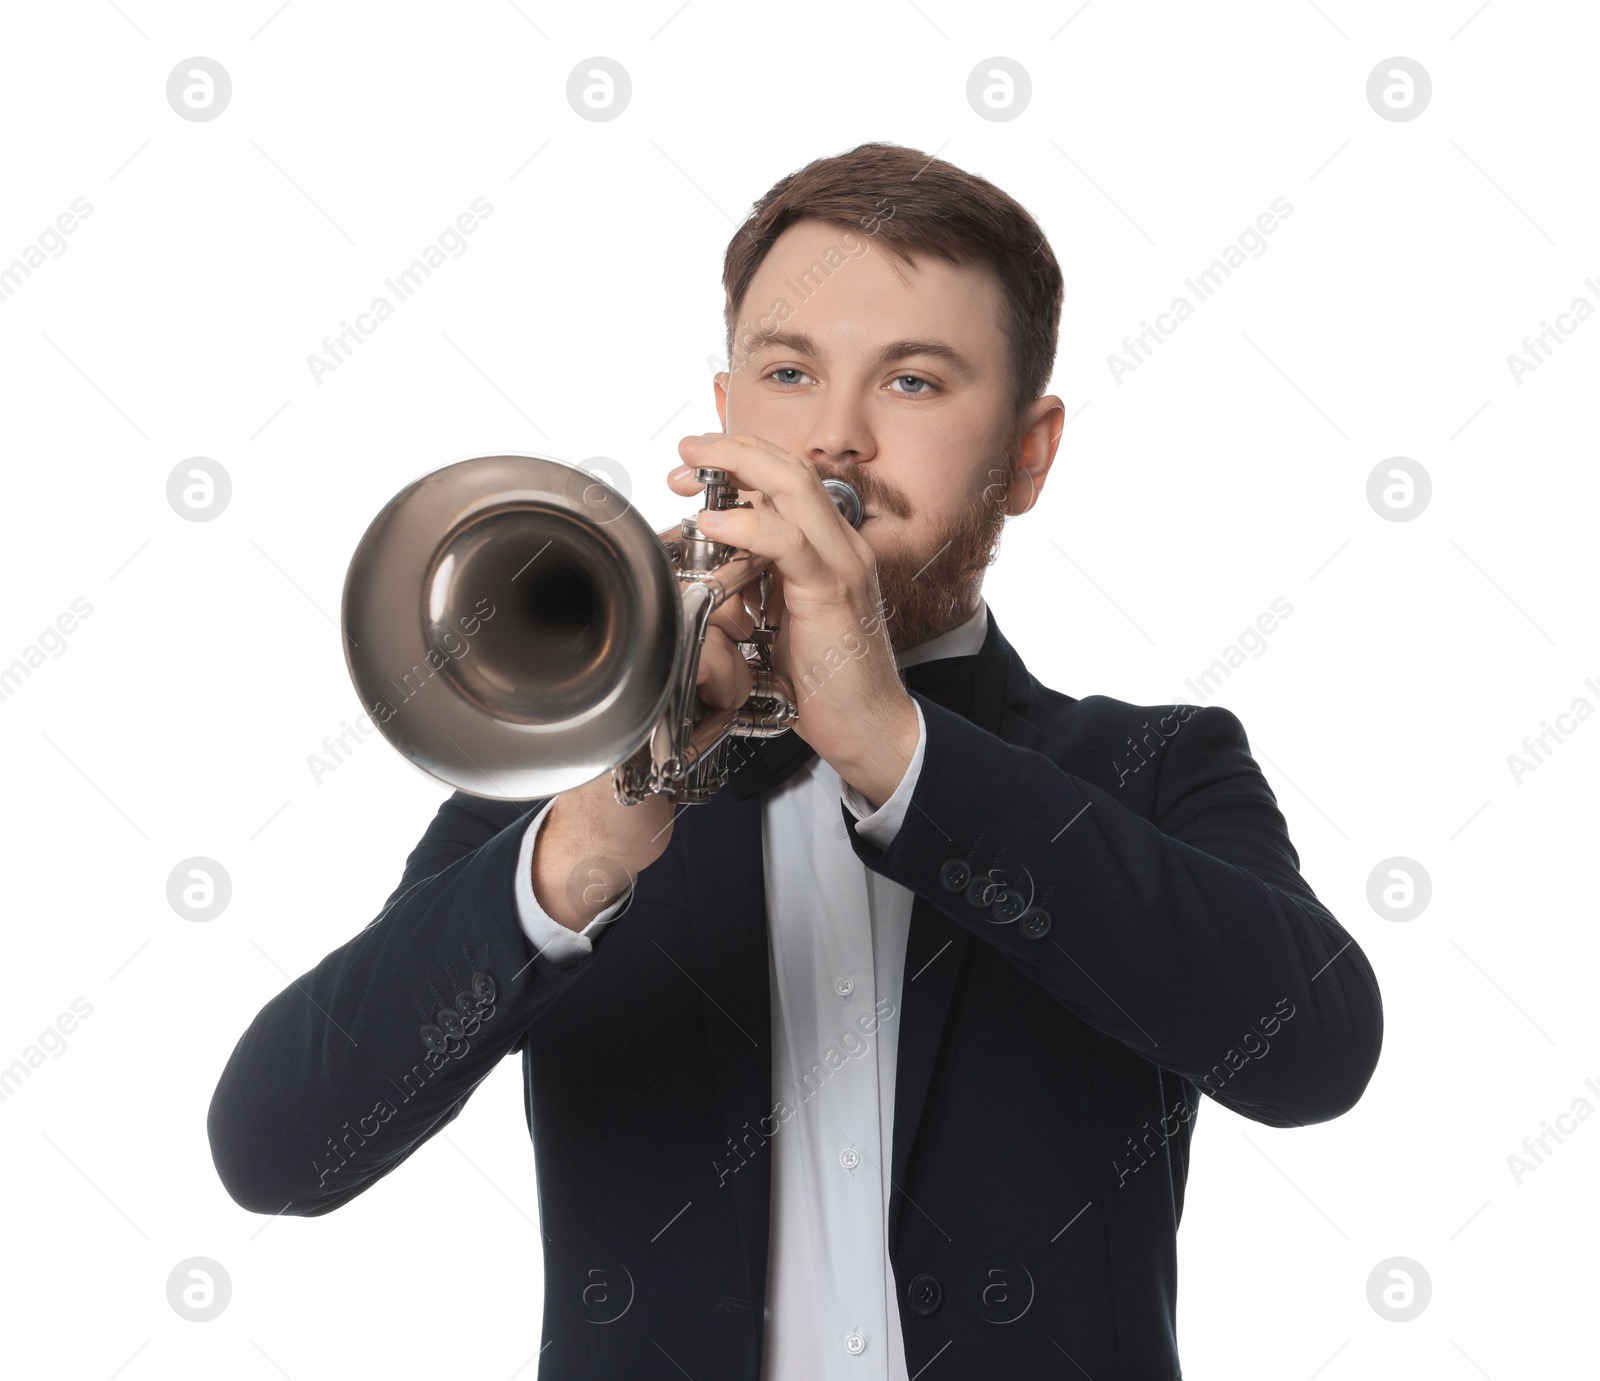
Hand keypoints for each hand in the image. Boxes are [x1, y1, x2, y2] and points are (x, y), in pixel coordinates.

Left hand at [669, 433, 918, 808]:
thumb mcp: (783, 618)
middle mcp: (842, 546)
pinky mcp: (832, 594)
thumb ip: (762, 583)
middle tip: (687, 452)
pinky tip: (715, 522)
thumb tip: (721, 562)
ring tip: (693, 468)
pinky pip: (791, 543)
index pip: (790, 480)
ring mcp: (842, 566)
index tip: (696, 467)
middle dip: (734, 449)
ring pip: (795, 489)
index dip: (743, 461)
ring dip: (738, 469)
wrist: (868, 726)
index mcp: (831, 548)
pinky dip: (749, 525)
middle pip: (792, 469)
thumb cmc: (825, 682)